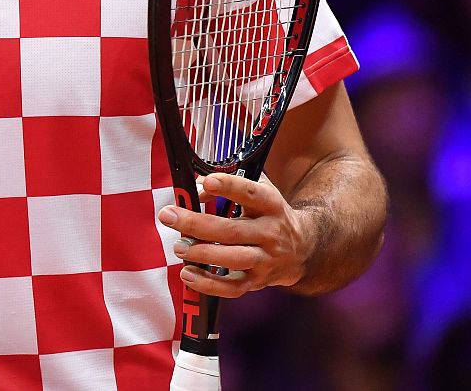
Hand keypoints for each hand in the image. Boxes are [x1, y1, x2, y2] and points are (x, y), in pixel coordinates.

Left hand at [157, 172, 318, 299]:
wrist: (303, 249)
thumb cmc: (268, 215)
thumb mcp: (259, 192)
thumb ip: (231, 184)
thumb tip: (197, 185)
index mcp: (271, 205)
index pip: (251, 193)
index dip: (230, 187)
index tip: (207, 182)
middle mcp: (271, 233)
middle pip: (232, 230)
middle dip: (196, 224)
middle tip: (167, 216)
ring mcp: (266, 260)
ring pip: (232, 259)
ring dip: (201, 253)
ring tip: (178, 247)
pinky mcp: (258, 281)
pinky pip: (232, 288)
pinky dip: (209, 284)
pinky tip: (188, 274)